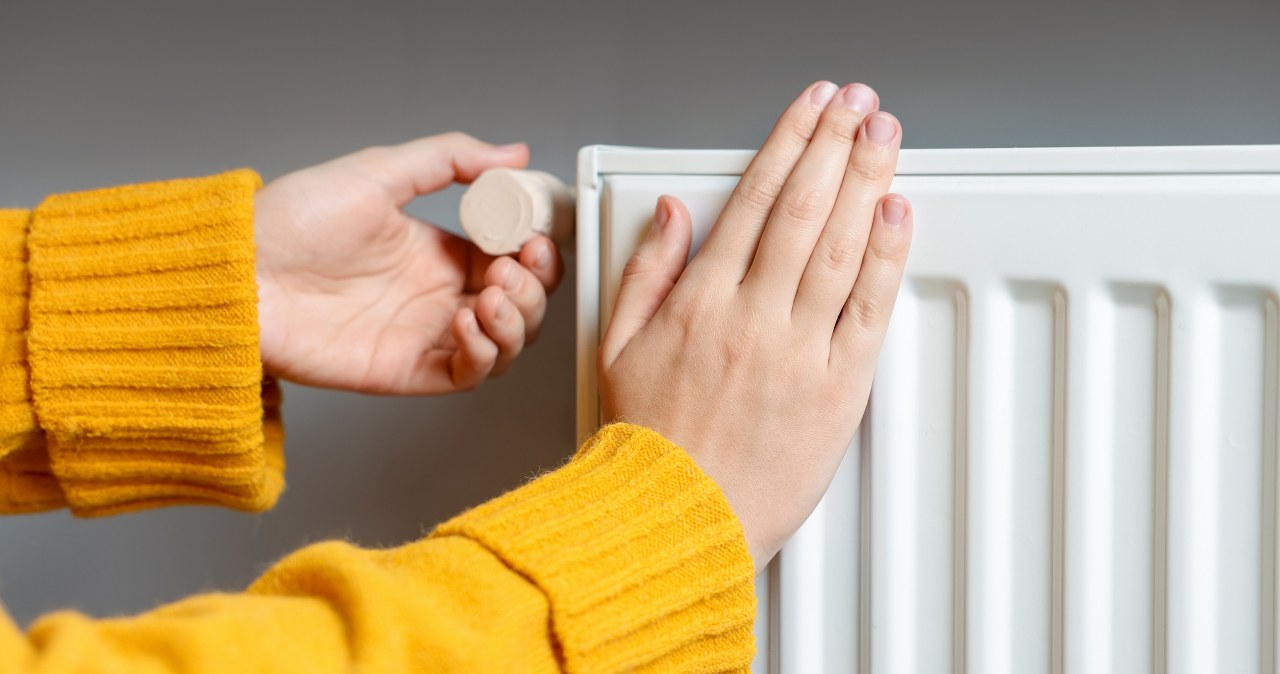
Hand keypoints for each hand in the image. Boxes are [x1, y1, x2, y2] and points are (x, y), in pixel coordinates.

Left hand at [254, 133, 563, 393]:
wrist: (238, 273)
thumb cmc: (290, 222)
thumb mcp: (378, 172)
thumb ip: (450, 159)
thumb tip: (512, 154)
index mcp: (438, 251)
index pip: (513, 259)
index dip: (535, 252)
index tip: (533, 236)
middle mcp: (437, 296)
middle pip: (521, 305)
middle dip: (532, 288)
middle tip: (512, 268)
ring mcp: (425, 335)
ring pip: (506, 344)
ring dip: (516, 321)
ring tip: (491, 296)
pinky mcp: (408, 371)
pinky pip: (470, 375)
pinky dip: (484, 353)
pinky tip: (465, 322)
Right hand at [599, 82, 911, 569]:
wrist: (674, 522)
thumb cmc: (648, 446)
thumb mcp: (618, 348)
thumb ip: (648, 272)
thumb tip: (668, 213)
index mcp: (700, 302)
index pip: (752, 200)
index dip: (788, 143)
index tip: (811, 110)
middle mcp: (751, 317)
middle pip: (802, 209)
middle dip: (835, 145)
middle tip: (859, 105)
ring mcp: (797, 352)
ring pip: (838, 247)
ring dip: (866, 181)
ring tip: (885, 136)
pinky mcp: (837, 391)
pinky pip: (867, 310)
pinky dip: (885, 256)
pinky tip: (897, 213)